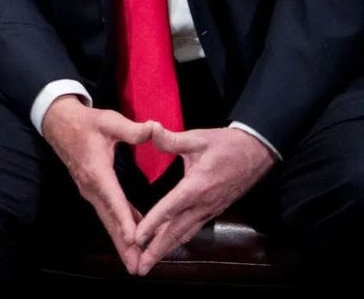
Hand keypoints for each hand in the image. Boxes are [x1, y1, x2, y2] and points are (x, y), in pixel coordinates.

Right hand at [41, 96, 155, 273]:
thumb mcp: (109, 120)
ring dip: (121, 242)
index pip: (113, 199)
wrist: (59, 123)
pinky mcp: (93, 191)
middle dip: (123, 244)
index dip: (125, 219)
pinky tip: (134, 238)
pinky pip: (108, 213)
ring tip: (134, 262)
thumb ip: (132, 129)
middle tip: (135, 266)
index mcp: (97, 171)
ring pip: (108, 220)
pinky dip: (119, 228)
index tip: (135, 240)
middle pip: (109, 220)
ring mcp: (90, 191)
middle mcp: (92, 187)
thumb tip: (155, 129)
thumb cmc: (86, 122)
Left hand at [133, 126, 275, 274]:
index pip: (169, 209)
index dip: (152, 224)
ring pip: (185, 233)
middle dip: (157, 250)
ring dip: (167, 249)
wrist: (258, 152)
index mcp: (196, 186)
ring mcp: (210, 209)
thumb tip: (149, 128)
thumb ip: (171, 139)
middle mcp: (203, 203)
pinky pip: (194, 228)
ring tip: (151, 263)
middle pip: (176, 231)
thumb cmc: (226, 144)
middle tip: (141, 267)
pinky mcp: (214, 210)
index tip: (136, 238)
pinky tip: (169, 246)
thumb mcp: (198, 138)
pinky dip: (179, 239)